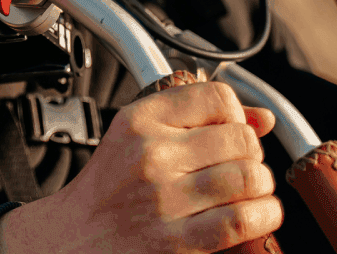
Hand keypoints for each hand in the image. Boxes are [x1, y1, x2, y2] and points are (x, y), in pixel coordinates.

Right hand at [0, 81, 281, 253]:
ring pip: (248, 177)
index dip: (236, 114)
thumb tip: (263, 118)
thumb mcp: (137, 135)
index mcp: (140, 120)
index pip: (216, 97)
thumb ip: (197, 118)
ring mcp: (164, 199)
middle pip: (239, 139)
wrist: (72, 239)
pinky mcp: (176, 241)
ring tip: (251, 190)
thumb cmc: (109, 187)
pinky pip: (243, 220)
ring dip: (261, 185)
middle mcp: (151, 154)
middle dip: (253, 153)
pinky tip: (258, 214)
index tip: (232, 130)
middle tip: (243, 164)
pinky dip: (264, 215)